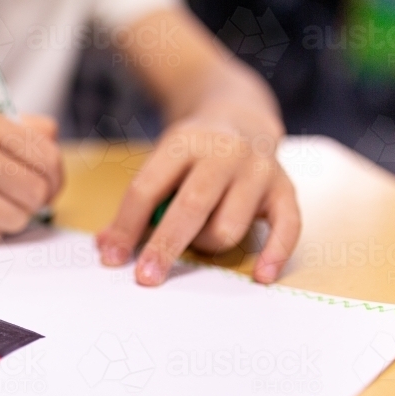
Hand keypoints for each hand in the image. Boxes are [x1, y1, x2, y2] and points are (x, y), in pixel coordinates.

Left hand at [95, 110, 300, 285]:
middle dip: (165, 246)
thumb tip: (107, 249)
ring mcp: (258, 170)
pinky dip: (275, 253)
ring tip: (200, 238)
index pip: (148, 188)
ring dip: (207, 245)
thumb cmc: (191, 155)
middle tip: (146, 278)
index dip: (127, 225)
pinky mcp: (285, 188)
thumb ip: (135, 207)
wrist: (240, 117)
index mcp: (183, 143)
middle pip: (190, 208)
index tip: (112, 258)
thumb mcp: (159, 165)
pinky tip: (261, 276)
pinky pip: (287, 226)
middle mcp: (224, 153)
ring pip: (229, 227)